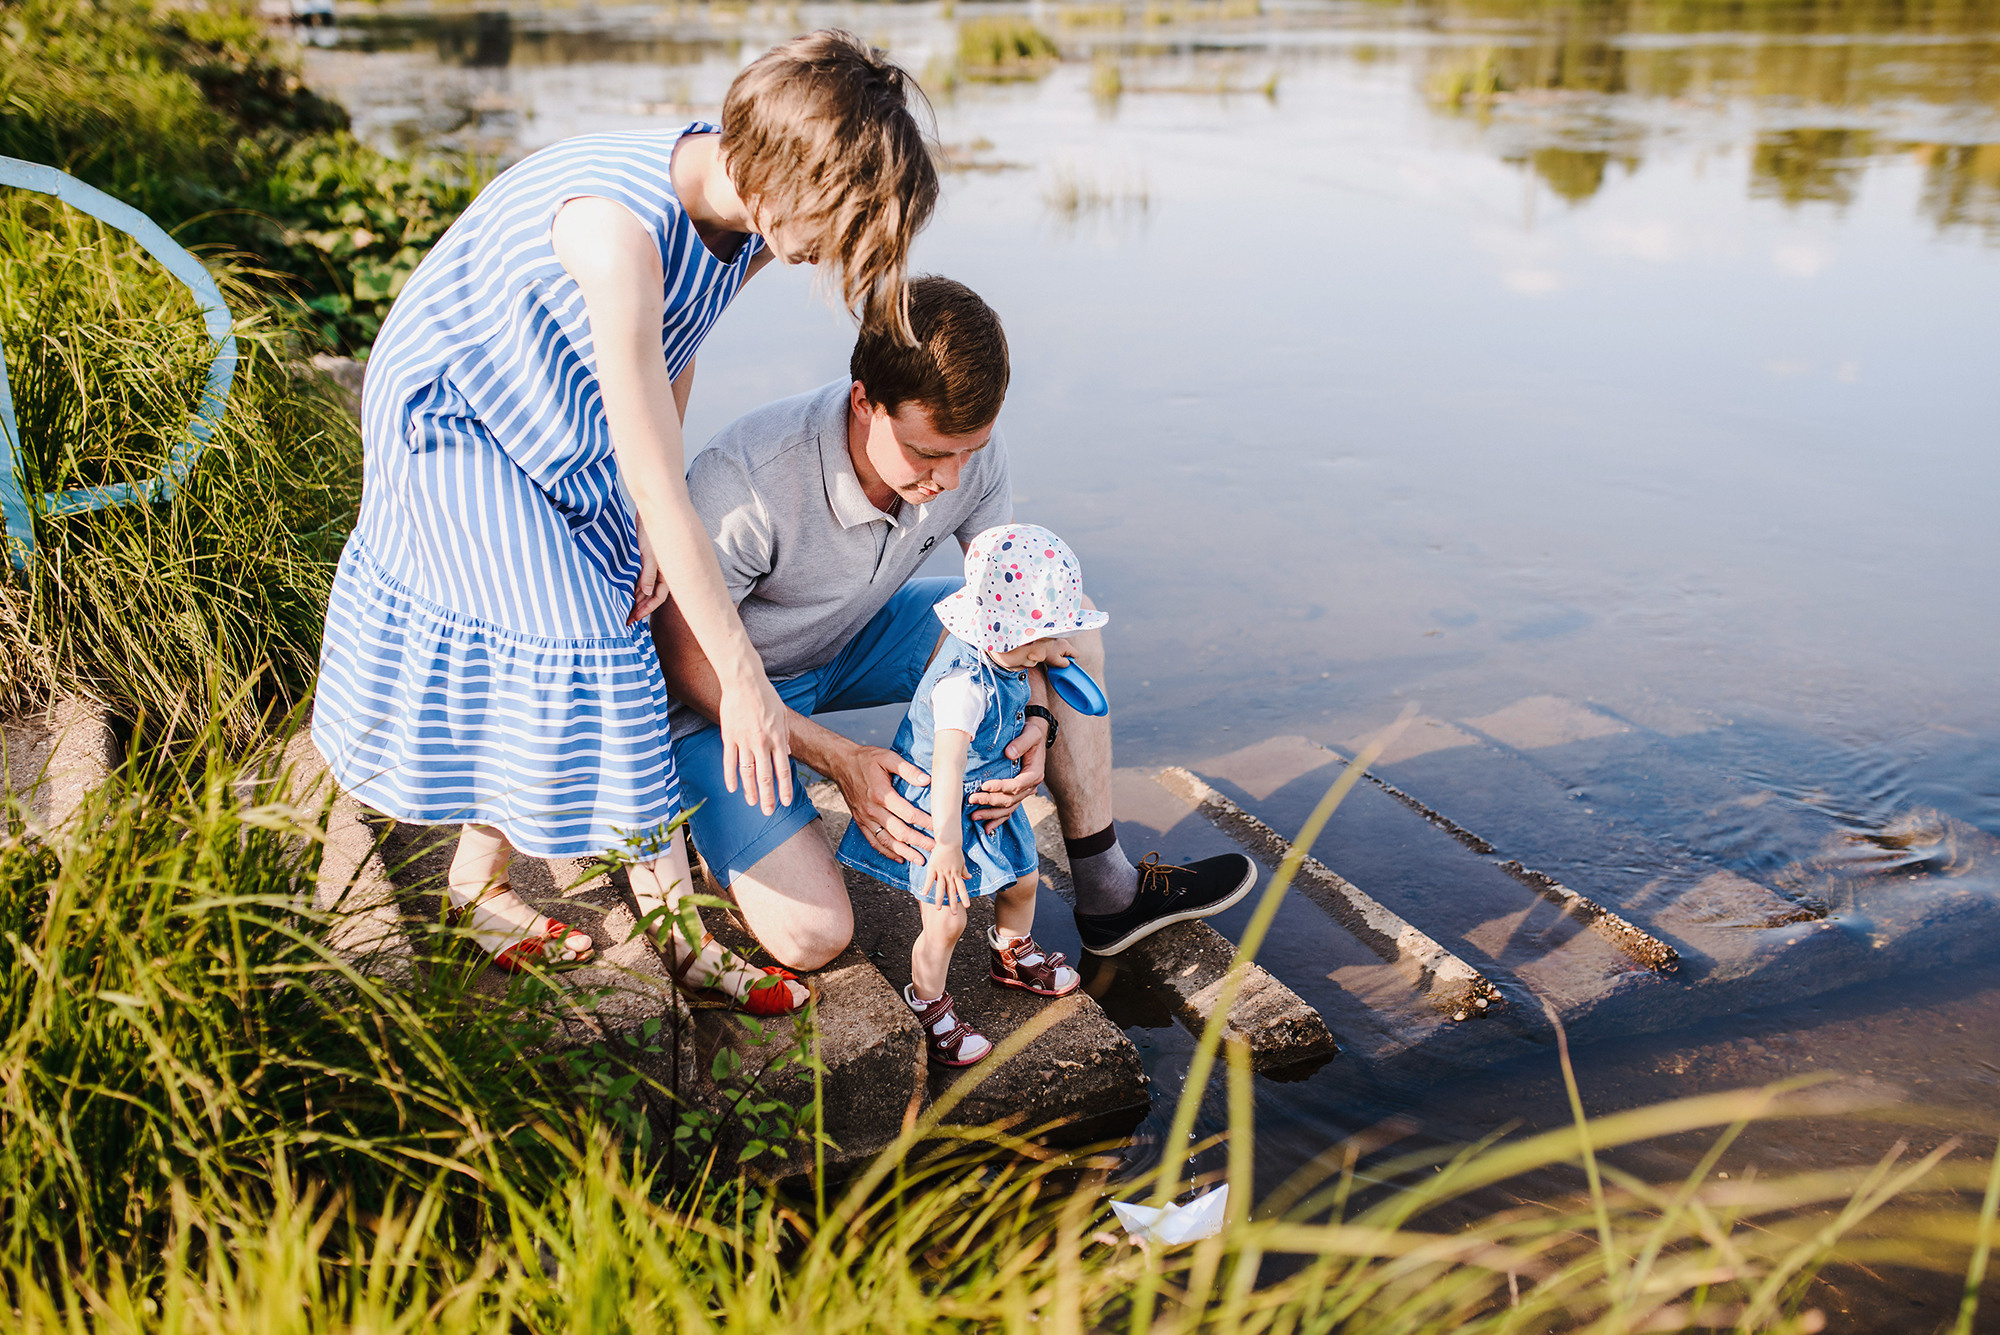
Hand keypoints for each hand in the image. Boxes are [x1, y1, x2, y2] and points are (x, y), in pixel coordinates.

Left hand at [626, 516, 669, 626]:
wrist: (649, 513)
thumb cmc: (652, 532)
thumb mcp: (650, 554)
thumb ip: (648, 573)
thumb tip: (645, 593)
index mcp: (667, 573)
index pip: (658, 598)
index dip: (646, 610)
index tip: (634, 618)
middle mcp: (662, 573)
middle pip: (651, 597)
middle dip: (640, 609)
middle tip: (627, 620)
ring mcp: (654, 568)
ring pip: (645, 589)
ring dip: (636, 600)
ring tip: (624, 610)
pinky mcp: (645, 561)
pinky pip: (641, 579)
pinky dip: (634, 588)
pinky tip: (626, 593)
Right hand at [718, 673, 793, 813]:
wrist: (745, 681)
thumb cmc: (766, 696)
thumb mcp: (783, 716)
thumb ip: (786, 737)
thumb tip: (787, 755)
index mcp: (778, 738)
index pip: (783, 770)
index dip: (784, 789)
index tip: (785, 802)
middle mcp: (762, 743)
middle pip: (765, 777)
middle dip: (768, 797)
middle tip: (768, 811)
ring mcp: (744, 741)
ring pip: (747, 772)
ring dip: (750, 790)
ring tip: (752, 803)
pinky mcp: (729, 736)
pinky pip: (729, 761)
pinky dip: (730, 776)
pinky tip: (733, 788)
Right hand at [828, 741, 933, 863]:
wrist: (841, 764)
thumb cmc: (866, 759)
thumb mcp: (887, 757)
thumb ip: (907, 769)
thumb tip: (926, 780)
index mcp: (882, 794)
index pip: (908, 814)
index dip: (925, 822)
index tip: (939, 827)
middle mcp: (873, 810)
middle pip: (899, 831)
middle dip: (919, 841)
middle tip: (935, 847)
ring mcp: (865, 818)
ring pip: (887, 840)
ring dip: (904, 851)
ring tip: (919, 859)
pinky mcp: (860, 822)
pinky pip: (873, 841)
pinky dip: (886, 851)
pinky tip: (899, 858)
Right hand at [924, 845, 969, 908]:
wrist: (949, 841)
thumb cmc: (955, 851)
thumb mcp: (962, 862)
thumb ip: (964, 871)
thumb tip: (969, 877)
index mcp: (957, 873)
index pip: (961, 888)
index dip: (964, 897)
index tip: (967, 906)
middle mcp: (950, 874)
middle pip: (951, 891)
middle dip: (953, 902)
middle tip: (955, 914)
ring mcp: (941, 871)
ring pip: (941, 887)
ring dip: (939, 898)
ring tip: (938, 908)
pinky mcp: (933, 867)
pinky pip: (930, 878)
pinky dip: (927, 885)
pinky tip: (924, 893)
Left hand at [967, 717, 1047, 827]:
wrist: (1033, 736)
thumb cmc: (1030, 733)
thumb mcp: (1030, 733)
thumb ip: (1021, 743)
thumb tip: (1009, 754)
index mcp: (1034, 774)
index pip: (1016, 785)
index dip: (1000, 787)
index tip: (984, 785)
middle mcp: (1030, 786)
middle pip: (1010, 799)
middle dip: (990, 801)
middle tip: (972, 799)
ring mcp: (1023, 793)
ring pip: (1008, 809)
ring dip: (991, 814)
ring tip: (974, 816)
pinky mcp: (1016, 794)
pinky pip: (1008, 811)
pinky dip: (997, 820)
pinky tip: (986, 828)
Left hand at [1038, 637, 1076, 667]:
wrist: (1034, 646)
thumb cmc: (1045, 653)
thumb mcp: (1056, 662)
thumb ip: (1065, 663)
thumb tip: (1068, 663)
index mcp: (1066, 646)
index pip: (1076, 654)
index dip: (1072, 661)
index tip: (1066, 663)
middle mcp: (1064, 641)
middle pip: (1070, 652)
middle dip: (1066, 658)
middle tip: (1058, 661)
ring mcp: (1059, 640)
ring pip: (1064, 650)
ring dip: (1060, 655)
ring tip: (1053, 657)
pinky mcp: (1054, 641)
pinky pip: (1059, 648)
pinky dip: (1056, 652)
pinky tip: (1051, 654)